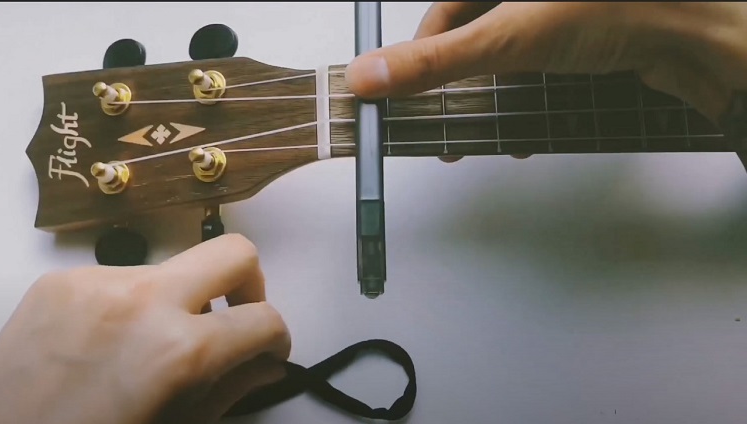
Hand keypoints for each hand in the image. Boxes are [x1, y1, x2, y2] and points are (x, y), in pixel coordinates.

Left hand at [0, 234, 290, 423]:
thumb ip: (230, 390)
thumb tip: (261, 363)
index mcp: (176, 350)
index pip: (263, 319)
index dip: (276, 339)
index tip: (266, 348)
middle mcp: (140, 300)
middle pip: (232, 251)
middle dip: (249, 285)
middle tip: (234, 317)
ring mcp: (96, 282)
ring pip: (172, 268)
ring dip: (178, 301)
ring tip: (149, 346)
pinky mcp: (60, 280)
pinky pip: (120, 278)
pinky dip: (130, 304)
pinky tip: (108, 343)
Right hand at [345, 2, 746, 160]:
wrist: (695, 34)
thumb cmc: (615, 11)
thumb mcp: (507, 39)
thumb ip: (434, 62)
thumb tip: (369, 75)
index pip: (440, 14)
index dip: (419, 58)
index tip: (407, 97)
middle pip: (469, 39)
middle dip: (459, 90)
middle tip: (448, 125)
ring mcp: (553, 11)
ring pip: (503, 58)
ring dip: (491, 102)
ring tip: (490, 134)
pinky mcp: (579, 34)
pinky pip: (535, 69)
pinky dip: (524, 99)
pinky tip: (526, 126)